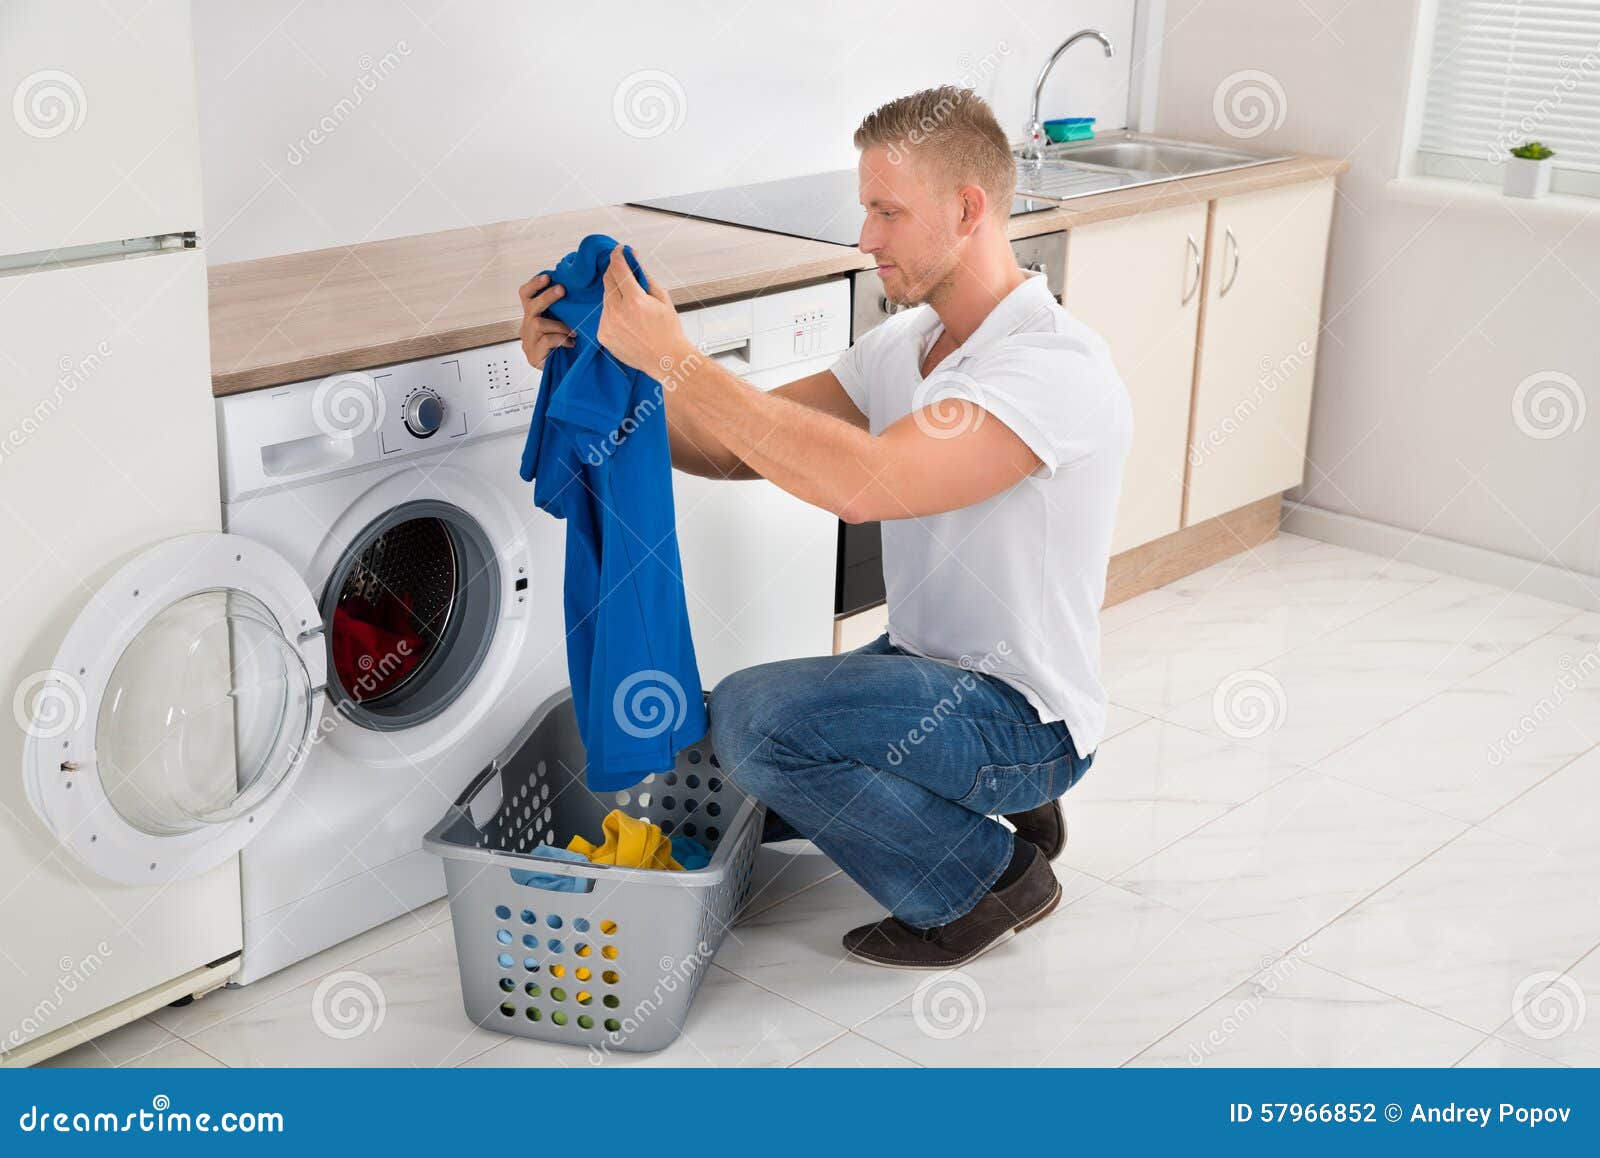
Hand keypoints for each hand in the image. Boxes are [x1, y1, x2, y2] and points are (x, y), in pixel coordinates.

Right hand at [517, 272, 572, 368]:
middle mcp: (527, 327)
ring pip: (538, 324)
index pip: (525, 296)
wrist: (565, 372)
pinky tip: (570, 343)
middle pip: (531, 306)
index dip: (534, 285)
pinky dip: (561, 339)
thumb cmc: (565, 346)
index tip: (547, 277)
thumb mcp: (562, 323)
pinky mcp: (533, 356)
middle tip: (562, 290)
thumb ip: (562, 311)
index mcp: (532, 317)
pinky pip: (546, 340)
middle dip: (547, 296)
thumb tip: (577, 290)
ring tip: (573, 332)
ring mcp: (528, 342)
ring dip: (559, 325)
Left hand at [598, 246, 694, 375]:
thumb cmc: (668, 331)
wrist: (666, 360)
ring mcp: (608, 325)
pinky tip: (627, 320)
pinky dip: (613, 312)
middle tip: (624, 271)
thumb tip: (633, 259)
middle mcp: (618, 312)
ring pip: (606, 298)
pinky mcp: (603, 335)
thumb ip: (644, 276)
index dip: (618, 255)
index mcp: (635, 301)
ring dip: (615, 294)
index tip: (619, 250)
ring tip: (631, 304)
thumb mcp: (662, 298)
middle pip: (608, 281)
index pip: (618, 268)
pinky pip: (604, 315)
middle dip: (615, 272)